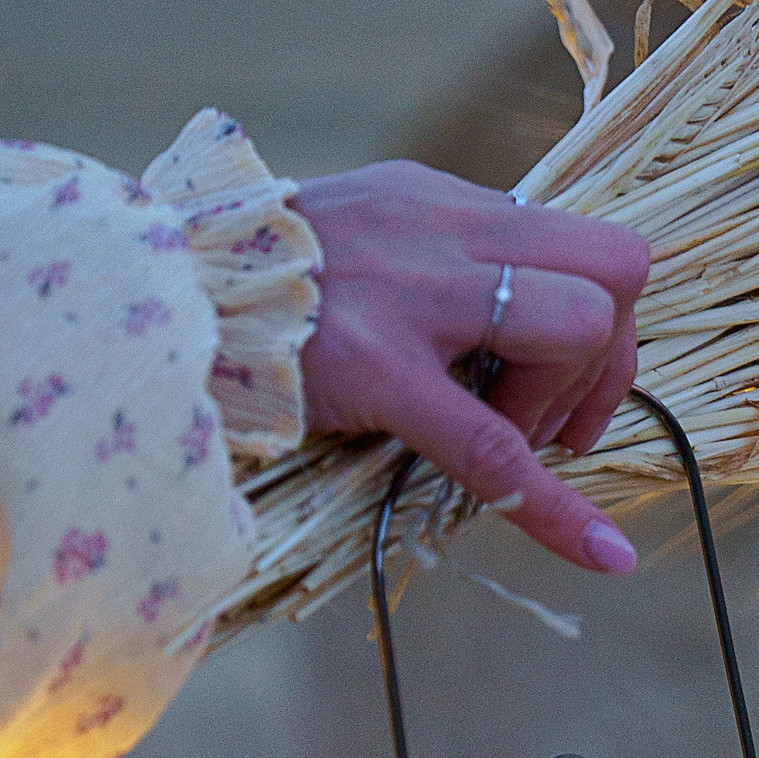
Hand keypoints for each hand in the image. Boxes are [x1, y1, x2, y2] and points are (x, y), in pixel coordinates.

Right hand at [290, 162, 650, 575]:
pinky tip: (598, 554)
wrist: (143, 298)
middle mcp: (441, 231)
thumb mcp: (359, 242)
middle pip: (616, 265)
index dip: (606, 315)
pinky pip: (495, 448)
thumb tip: (515, 323)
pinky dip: (554, 510)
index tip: (564, 380)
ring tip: (505, 438)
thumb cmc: (250, 291)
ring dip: (563, 402)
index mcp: (440, 203)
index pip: (583, 237)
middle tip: (557, 421)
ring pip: (577, 325)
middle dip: (611, 355)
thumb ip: (436, 267)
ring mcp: (411, 296)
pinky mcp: (374, 366)